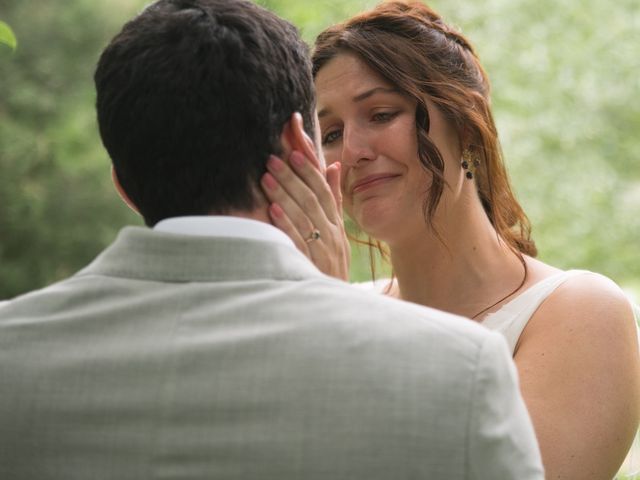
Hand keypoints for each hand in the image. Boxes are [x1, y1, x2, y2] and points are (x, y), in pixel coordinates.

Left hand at [260, 151, 349, 280]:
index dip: (309, 172)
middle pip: (311, 200)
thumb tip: (332, 168)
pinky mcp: (310, 264)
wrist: (336, 304)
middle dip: (291, 178)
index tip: (294, 153)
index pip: (324, 192)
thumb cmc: (332, 266)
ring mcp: (322, 249)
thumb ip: (334, 201)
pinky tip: (272, 210)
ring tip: (266, 178)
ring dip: (284, 195)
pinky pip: (297, 240)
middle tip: (272, 159)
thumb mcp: (338, 233)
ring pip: (302, 216)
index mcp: (336, 225)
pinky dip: (285, 224)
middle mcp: (331, 234)